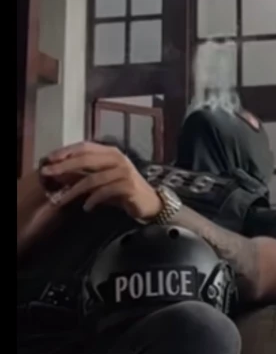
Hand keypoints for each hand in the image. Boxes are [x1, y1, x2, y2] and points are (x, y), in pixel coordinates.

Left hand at [40, 142, 162, 221]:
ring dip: (74, 190)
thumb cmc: (122, 190)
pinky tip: (86, 207)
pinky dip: (93, 200)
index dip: (66, 151)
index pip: (85, 146)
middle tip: (48, 173)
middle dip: (64, 166)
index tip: (49, 159)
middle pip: (86, 159)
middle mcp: (118, 158)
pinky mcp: (128, 186)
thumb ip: (82, 175)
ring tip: (61, 200)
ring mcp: (124, 172)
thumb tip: (57, 174)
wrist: (149, 202)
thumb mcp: (101, 180)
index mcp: (111, 152)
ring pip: (92, 178)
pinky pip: (104, 191)